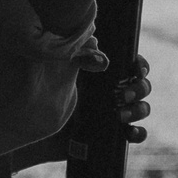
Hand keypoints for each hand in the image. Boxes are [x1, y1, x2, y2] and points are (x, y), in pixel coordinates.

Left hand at [4, 54, 150, 170]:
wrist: (35, 125)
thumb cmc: (48, 92)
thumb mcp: (61, 70)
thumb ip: (76, 55)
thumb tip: (94, 43)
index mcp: (107, 74)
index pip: (133, 65)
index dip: (141, 65)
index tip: (136, 70)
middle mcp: (116, 92)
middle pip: (143, 86)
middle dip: (138, 89)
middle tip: (121, 96)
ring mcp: (118, 114)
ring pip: (143, 109)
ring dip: (138, 110)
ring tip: (120, 115)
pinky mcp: (114, 135)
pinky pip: (138, 134)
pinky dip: (140, 133)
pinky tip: (129, 133)